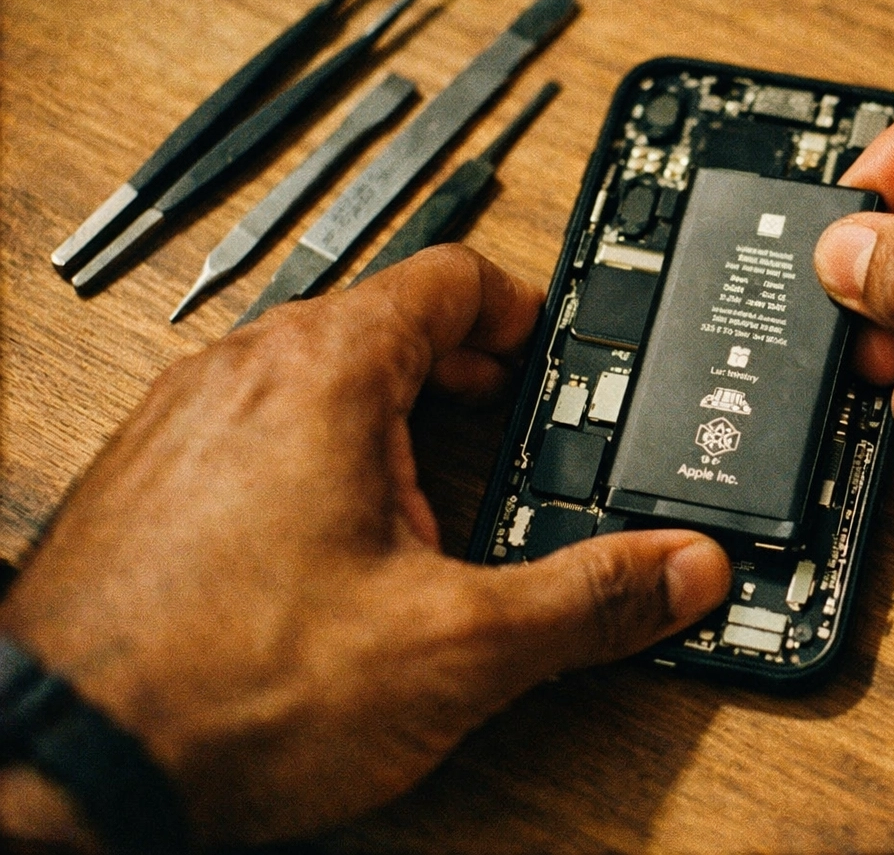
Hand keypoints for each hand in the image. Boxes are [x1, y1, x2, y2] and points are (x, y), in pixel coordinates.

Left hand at [0, 244, 731, 843]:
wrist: (61, 768)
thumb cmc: (220, 690)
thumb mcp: (455, 646)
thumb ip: (588, 599)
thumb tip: (679, 570)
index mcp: (323, 372)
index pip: (448, 277)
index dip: (519, 308)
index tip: (553, 347)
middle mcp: (241, 374)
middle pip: (384, 323)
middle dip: (463, 375)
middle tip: (511, 426)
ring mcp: (184, 424)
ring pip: (316, 376)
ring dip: (391, 419)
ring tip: (434, 498)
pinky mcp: (152, 482)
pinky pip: (260, 431)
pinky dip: (321, 458)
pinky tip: (340, 547)